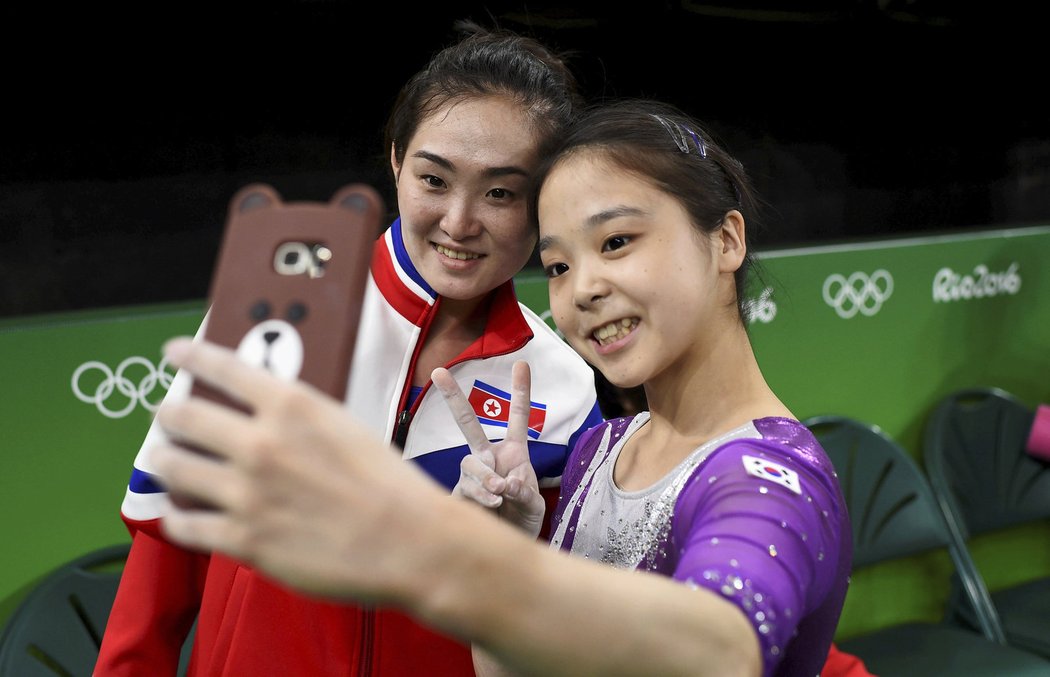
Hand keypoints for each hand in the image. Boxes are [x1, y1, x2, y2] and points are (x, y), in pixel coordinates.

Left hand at [151, 337, 447, 601]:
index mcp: (291, 407)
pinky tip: (179, 513)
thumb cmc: (388, 482)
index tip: (173, 352)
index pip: (224, 368)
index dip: (191, 355)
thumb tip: (265, 413)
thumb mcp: (344, 425)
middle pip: (183, 417)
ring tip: (161, 461)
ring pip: (173, 468)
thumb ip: (299, 417)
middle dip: (169, 415)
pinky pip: (185, 525)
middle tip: (167, 418)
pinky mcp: (243, 539)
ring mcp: (247, 493)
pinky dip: (177, 516)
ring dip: (162, 461)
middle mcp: (260, 443)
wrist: (408, 540)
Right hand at [432, 361, 545, 537]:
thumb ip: (524, 491)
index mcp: (513, 452)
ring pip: (470, 463)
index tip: (522, 363)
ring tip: (499, 494)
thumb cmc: (523, 518)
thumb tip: (504, 483)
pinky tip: (492, 505)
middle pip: (468, 423)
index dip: (520, 391)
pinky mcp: (460, 494)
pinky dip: (480, 495)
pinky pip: (465, 487)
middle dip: (452, 397)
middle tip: (438, 371)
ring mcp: (472, 475)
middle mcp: (489, 457)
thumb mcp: (534, 504)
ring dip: (484, 475)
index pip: (517, 418)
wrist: (508, 546)